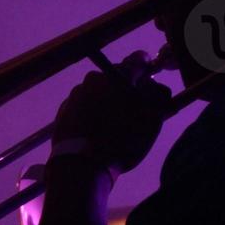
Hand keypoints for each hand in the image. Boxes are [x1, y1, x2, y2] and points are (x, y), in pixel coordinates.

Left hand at [51, 50, 170, 175]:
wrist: (81, 164)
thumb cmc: (122, 140)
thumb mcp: (152, 121)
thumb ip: (159, 99)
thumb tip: (157, 89)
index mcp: (118, 76)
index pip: (138, 60)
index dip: (147, 67)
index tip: (150, 74)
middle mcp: (95, 78)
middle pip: (116, 75)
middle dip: (127, 87)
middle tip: (134, 106)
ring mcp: (76, 92)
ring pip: (98, 90)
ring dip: (108, 99)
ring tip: (113, 122)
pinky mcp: (64, 108)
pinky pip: (84, 103)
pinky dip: (92, 110)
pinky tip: (96, 128)